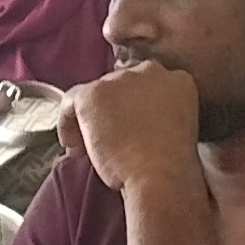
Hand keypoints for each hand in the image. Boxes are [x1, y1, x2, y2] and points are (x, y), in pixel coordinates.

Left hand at [62, 57, 205, 193]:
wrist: (159, 174)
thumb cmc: (171, 165)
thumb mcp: (177, 129)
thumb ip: (158, 115)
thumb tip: (133, 125)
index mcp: (177, 80)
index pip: (147, 86)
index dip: (134, 108)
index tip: (130, 130)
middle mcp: (149, 71)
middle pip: (120, 86)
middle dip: (113, 110)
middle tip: (111, 141)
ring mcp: (120, 80)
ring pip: (96, 93)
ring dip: (92, 119)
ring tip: (93, 150)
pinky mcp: (94, 93)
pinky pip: (71, 101)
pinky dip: (67, 125)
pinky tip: (74, 148)